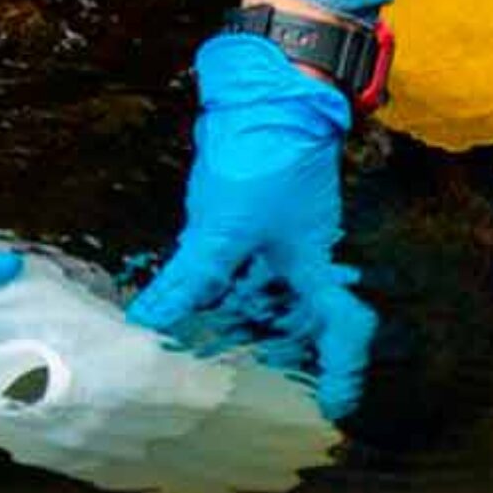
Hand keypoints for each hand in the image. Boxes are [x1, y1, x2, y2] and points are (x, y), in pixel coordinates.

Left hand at [128, 33, 377, 417]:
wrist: (265, 86)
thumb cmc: (264, 156)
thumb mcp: (222, 229)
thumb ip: (188, 280)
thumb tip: (149, 325)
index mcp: (315, 265)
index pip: (343, 330)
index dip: (341, 371)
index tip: (329, 406)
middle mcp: (300, 255)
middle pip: (295, 318)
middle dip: (273, 355)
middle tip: (238, 389)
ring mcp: (273, 233)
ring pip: (257, 294)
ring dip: (231, 323)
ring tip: (194, 355)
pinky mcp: (245, 213)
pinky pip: (230, 267)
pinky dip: (209, 289)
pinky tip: (177, 305)